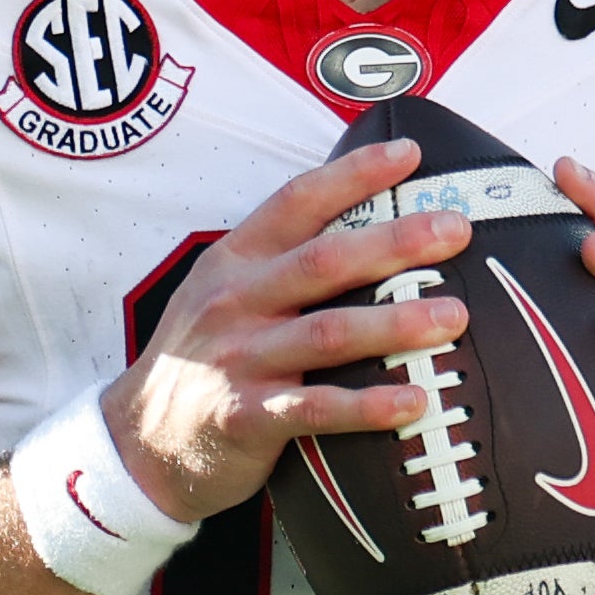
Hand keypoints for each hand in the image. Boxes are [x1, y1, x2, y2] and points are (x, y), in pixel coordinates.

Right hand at [104, 142, 475, 525]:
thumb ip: (283, 262)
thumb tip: (374, 229)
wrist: (138, 441)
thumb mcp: (225, 293)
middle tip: (456, 229)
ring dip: (395, 323)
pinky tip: (415, 402)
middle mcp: (235, 300)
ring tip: (455, 317)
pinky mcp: (245, 416)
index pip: (297, 201)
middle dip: (395, 241)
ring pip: (328, 332)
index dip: (353, 173)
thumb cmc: (205, 358)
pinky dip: (367, 405)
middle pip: (324, 261)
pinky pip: (315, 407)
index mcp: (236, 260)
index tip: (409, 153)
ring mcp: (239, 358)